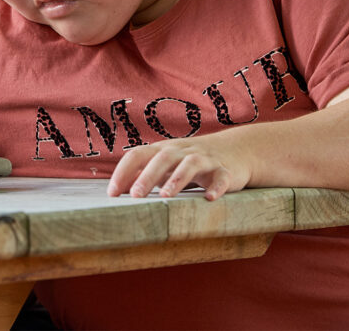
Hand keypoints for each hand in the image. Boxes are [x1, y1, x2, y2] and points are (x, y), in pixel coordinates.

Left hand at [106, 137, 251, 199]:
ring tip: (165, 196)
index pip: (138, 155)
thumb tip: (115, 189)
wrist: (236, 151)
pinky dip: (216, 187)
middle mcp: (182, 151)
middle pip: (162, 158)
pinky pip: (222, 177)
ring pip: (191, 164)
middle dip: (147, 176)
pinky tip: (209, 198)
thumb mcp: (166, 164)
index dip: (123, 172)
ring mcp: (205, 159)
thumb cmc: (190, 161)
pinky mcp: (225, 171)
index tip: (112, 193)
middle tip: (135, 196)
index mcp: (163, 150)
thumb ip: (143, 174)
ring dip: (177, 179)